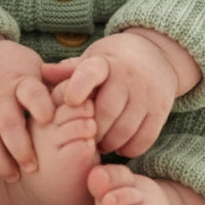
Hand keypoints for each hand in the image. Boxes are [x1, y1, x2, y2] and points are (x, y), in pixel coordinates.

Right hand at [0, 38, 55, 182]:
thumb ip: (56, 85)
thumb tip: (88, 100)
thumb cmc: (16, 70)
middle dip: (21, 149)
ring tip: (14, 176)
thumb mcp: (35, 68)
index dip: (40, 105)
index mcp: (21, 82)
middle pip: (8, 124)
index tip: (49, 120)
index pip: (31, 93)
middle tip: (34, 167)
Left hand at [42, 32, 188, 157]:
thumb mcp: (91, 59)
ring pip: (124, 130)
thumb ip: (69, 71)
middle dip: (92, 130)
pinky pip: (144, 139)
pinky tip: (120, 145)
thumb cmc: (113, 61)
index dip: (78, 88)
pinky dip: (129, 149)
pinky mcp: (161, 110)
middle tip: (85, 135)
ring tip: (100, 143)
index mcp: (106, 62)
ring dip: (109, 143)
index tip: (71, 101)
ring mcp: (148, 93)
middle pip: (106, 113)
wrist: (156, 55)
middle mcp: (129, 76)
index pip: (90, 74)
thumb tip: (42, 73)